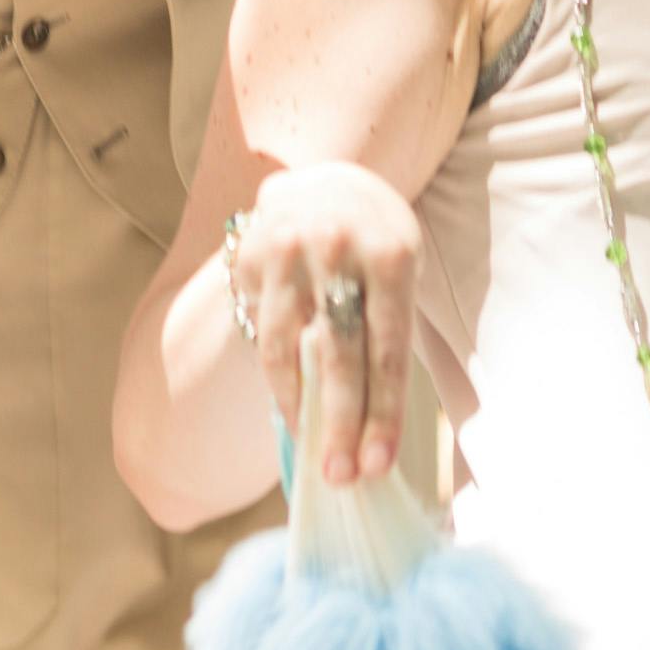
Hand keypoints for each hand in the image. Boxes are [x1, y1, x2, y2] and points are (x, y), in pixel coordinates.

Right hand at [228, 160, 425, 485]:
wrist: (327, 174)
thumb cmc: (377, 241)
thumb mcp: (400, 270)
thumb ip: (387, 331)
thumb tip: (375, 423)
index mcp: (389, 255)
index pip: (387, 350)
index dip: (383, 413)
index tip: (377, 465)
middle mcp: (335, 250)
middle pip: (337, 354)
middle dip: (341, 422)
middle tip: (341, 476)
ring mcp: (285, 251)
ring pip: (286, 347)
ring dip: (300, 407)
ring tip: (311, 450)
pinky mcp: (249, 256)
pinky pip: (261, 331)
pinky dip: (276, 375)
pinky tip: (289, 406)